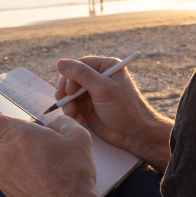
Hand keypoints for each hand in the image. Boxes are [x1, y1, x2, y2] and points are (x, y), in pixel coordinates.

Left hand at [0, 102, 99, 196]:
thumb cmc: (73, 171)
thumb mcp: (78, 137)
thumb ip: (61, 123)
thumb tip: (53, 125)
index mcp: (19, 134)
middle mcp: (5, 152)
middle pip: (0, 137)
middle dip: (14, 136)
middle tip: (39, 143)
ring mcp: (3, 172)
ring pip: (8, 155)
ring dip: (23, 156)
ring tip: (50, 166)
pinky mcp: (6, 188)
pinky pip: (12, 172)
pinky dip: (24, 172)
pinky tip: (45, 178)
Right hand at [55, 57, 171, 169]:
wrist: (135, 134)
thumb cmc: (124, 108)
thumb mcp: (103, 88)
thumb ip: (81, 74)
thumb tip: (60, 63)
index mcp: (106, 67)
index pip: (79, 65)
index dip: (70, 76)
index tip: (69, 90)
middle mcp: (99, 78)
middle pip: (71, 79)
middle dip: (66, 92)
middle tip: (63, 102)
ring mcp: (94, 93)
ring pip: (70, 94)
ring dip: (68, 104)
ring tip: (73, 114)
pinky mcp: (89, 107)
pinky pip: (73, 106)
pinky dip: (73, 113)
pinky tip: (79, 120)